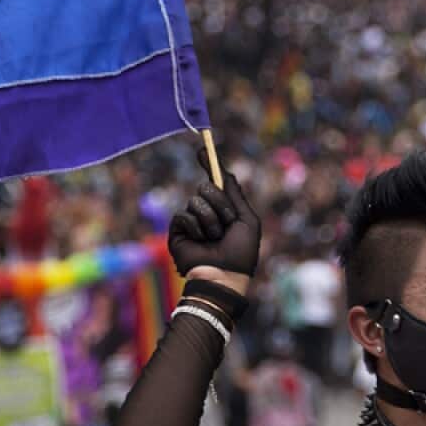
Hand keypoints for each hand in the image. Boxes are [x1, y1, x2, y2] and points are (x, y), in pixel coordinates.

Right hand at [168, 149, 260, 284]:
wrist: (223, 276)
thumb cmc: (241, 252)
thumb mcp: (247, 219)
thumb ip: (235, 194)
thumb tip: (223, 171)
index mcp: (225, 210)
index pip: (216, 183)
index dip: (210, 165)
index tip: (202, 149)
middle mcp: (207, 213)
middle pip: (207, 187)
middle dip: (220, 204)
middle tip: (227, 224)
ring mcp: (192, 222)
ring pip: (196, 201)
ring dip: (211, 220)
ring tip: (215, 238)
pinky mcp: (178, 231)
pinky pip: (183, 215)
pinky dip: (196, 227)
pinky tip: (200, 242)